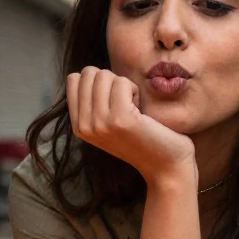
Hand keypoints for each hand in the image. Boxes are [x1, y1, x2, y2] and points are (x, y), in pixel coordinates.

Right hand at [67, 67, 194, 184]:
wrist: (165, 165)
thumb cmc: (142, 138)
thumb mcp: (107, 122)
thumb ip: (93, 102)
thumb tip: (87, 72)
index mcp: (78, 125)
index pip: (74, 79)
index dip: (97, 80)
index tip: (112, 100)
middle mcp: (84, 126)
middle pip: (89, 74)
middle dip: (110, 81)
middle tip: (124, 105)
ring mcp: (100, 123)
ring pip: (105, 75)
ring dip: (124, 86)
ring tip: (133, 109)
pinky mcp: (120, 119)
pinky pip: (122, 82)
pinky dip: (135, 90)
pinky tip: (141, 111)